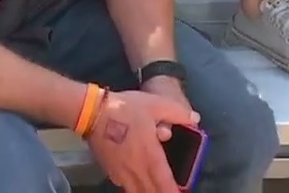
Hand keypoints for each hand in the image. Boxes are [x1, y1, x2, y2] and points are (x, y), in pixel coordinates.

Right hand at [86, 89, 200, 192]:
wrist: (92, 113)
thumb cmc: (126, 109)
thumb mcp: (156, 105)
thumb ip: (177, 113)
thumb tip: (196, 119)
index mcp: (150, 155)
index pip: (164, 181)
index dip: (172, 191)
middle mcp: (135, 169)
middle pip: (150, 191)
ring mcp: (120, 172)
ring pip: (136, 191)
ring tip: (154, 192)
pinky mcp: (109, 170)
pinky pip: (124, 186)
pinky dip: (133, 189)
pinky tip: (135, 186)